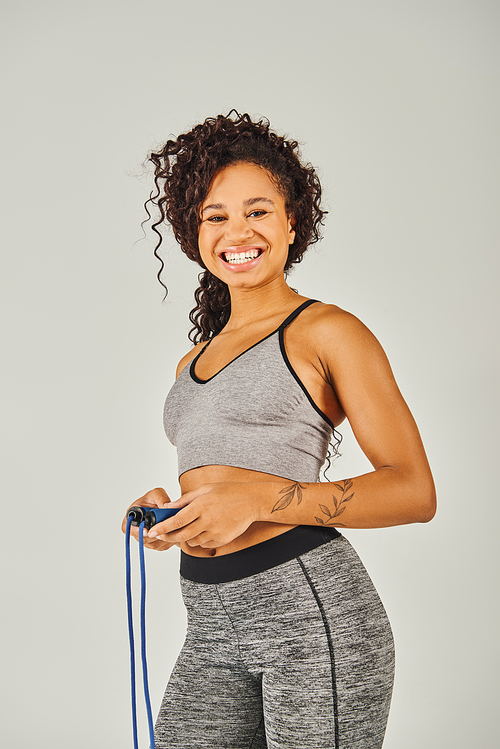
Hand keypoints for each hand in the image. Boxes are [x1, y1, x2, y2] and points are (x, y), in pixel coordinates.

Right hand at [121, 487, 175, 550]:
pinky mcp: (154, 543)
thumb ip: (160, 498)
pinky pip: (160, 547)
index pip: (128, 528)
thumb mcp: (157, 493)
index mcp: (131, 516)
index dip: (137, 530)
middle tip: (164, 530)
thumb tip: (165, 507)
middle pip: (142, 539)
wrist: (163, 506)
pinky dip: (167, 541)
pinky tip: (173, 533)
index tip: (146, 530)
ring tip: (171, 528)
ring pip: (152, 544)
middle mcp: (136, 529)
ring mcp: (144, 537)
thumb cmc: (155, 499)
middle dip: (154, 534)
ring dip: (162, 538)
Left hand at [146, 482, 260, 548]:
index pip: (177, 520)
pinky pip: (204, 544)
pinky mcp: (222, 540)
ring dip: (184, 537)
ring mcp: (215, 532)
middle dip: (168, 536)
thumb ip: (185, 499)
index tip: (153, 530)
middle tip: (160, 535)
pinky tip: (202, 530)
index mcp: (202, 506)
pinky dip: (198, 539)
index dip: (163, 527)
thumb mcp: (206, 489)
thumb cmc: (229, 492)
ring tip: (185, 528)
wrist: (253, 502)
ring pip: (192, 541)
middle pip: (181, 535)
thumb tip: (169, 506)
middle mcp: (208, 520)